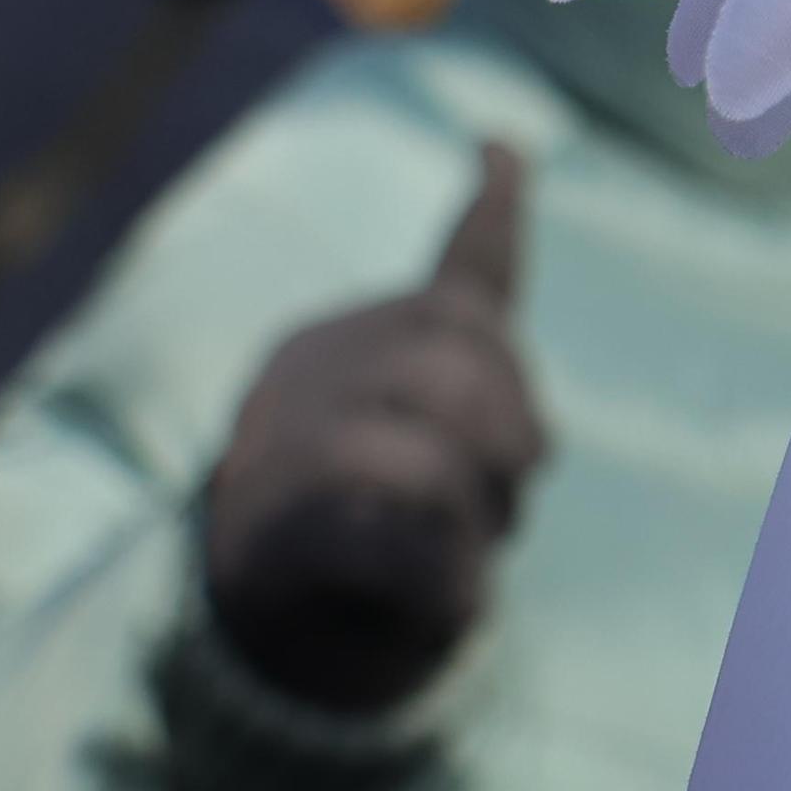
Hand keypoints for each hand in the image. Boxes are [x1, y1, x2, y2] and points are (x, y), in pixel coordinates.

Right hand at [201, 144, 545, 709]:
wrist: (257, 643)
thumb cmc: (366, 547)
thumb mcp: (436, 471)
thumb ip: (478, 422)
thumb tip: (533, 440)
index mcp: (353, 345)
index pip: (455, 272)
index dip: (494, 213)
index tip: (504, 147)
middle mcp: (310, 375)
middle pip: (458, 358)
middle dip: (512, 428)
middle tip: (512, 489)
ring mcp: (281, 450)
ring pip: (424, 453)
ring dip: (474, 514)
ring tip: (464, 549)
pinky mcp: (275, 534)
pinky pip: (393, 539)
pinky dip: (445, 578)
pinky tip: (450, 600)